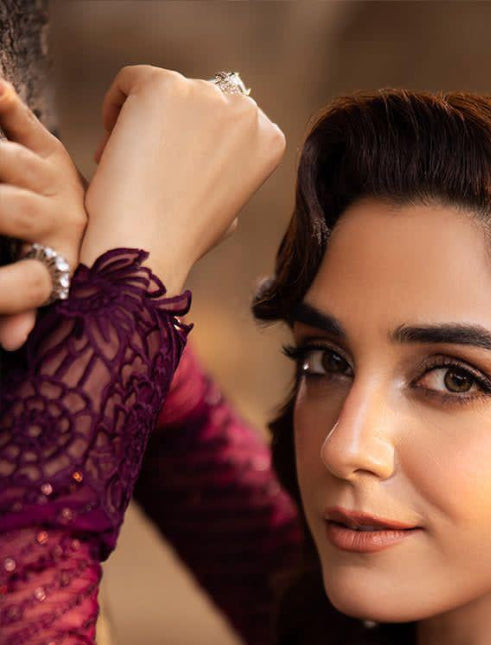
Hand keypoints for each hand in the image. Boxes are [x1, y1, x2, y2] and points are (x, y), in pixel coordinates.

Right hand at [0, 78, 87, 349]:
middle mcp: (61, 218)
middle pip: (13, 212)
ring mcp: (52, 180)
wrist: (129, 240)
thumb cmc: (73, 273)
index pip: (31, 276)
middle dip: (1, 211)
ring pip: (10, 163)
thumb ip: (19, 313)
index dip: (9, 293)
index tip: (9, 326)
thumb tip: (11, 345)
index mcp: (61, 259)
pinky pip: (25, 124)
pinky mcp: (46, 149)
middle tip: (2, 212)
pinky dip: (6, 105)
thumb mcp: (45, 295)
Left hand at [81, 65, 285, 293]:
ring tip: (128, 164)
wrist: (150, 247)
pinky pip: (130, 81)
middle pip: (197, 102)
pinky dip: (116, 107)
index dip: (197, 143)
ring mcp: (206, 95)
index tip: (176, 169)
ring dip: (143, 123)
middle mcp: (246, 112)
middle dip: (170, 130)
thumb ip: (229, 171)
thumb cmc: (184, 237)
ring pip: (164, 92)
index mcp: (269, 140)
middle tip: (148, 167)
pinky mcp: (164, 86)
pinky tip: (111, 144)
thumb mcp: (228, 206)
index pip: (229, 120)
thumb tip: (213, 156)